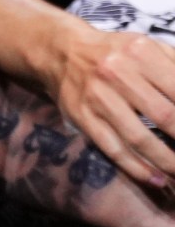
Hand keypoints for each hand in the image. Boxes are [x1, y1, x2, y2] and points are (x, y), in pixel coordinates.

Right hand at [48, 23, 174, 187]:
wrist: (63, 52)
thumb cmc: (118, 52)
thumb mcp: (150, 47)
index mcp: (141, 53)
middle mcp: (117, 74)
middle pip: (165, 115)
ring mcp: (98, 99)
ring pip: (138, 138)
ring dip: (166, 161)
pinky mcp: (82, 118)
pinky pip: (112, 147)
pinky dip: (135, 167)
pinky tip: (155, 179)